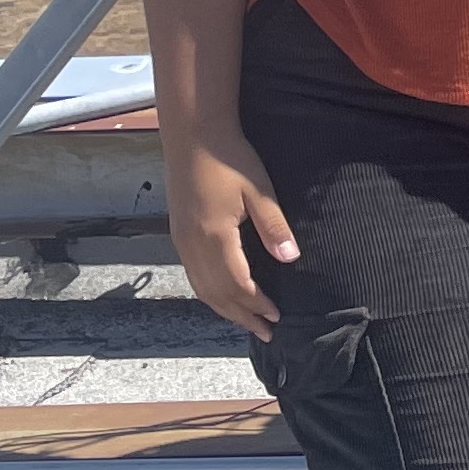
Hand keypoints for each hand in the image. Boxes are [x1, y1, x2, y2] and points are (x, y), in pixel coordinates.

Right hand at [167, 131, 296, 340]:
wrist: (193, 137)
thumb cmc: (230, 160)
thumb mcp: (259, 191)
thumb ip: (273, 226)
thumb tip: (289, 258)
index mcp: (213, 237)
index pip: (236, 284)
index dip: (257, 303)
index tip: (277, 317)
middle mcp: (192, 245)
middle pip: (216, 294)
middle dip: (241, 315)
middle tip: (265, 332)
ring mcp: (181, 241)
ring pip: (201, 288)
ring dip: (224, 308)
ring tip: (247, 321)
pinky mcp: (179, 234)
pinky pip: (194, 275)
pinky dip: (211, 292)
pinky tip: (225, 295)